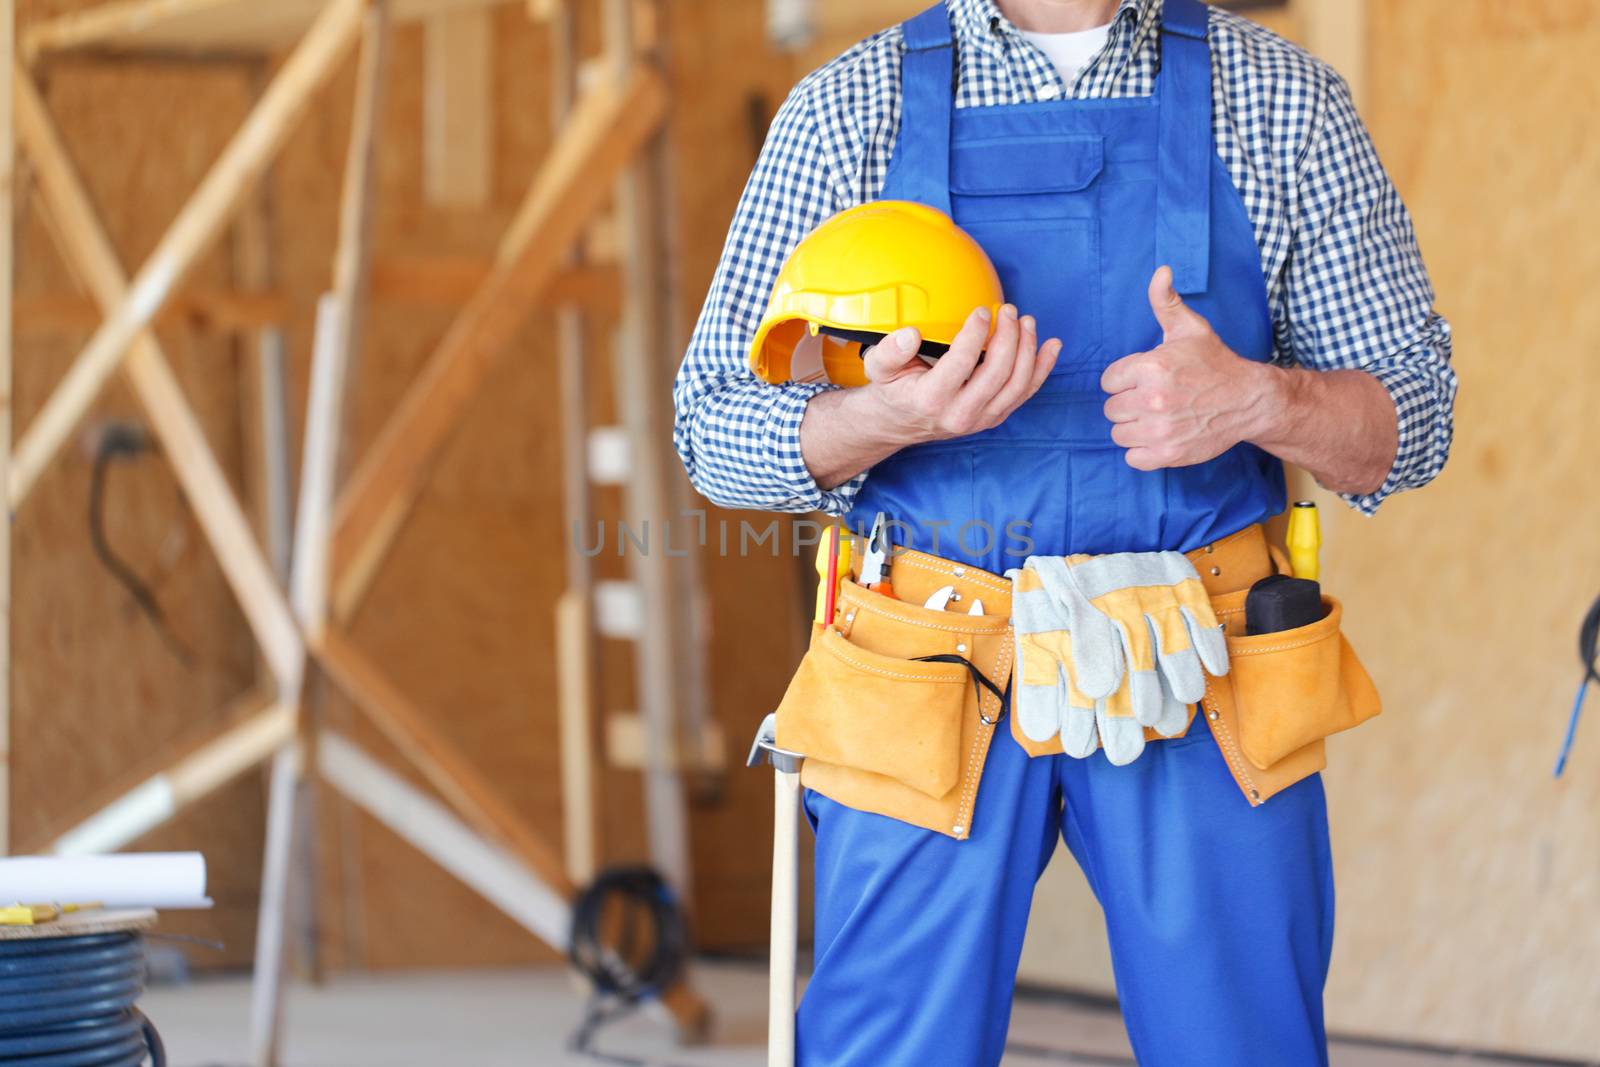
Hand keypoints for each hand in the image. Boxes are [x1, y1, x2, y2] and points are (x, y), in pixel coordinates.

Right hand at [861, 304, 1061, 445]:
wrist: (901, 423)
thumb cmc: (894, 389)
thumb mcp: (879, 368)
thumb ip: (889, 350)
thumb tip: (911, 334)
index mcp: (931, 400)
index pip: (961, 363)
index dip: (976, 333)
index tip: (982, 311)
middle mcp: (960, 414)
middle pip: (997, 373)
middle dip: (1009, 337)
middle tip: (1009, 311)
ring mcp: (982, 419)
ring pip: (1017, 384)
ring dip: (1028, 349)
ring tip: (1027, 321)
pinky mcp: (996, 417)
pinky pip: (1026, 393)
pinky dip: (1042, 368)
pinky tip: (1052, 346)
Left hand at [1101, 267, 1282, 470]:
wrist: (1250, 400)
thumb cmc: (1215, 363)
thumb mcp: (1190, 328)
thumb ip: (1165, 301)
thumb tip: (1160, 271)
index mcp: (1152, 367)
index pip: (1109, 381)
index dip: (1125, 379)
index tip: (1146, 379)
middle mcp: (1153, 400)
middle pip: (1111, 408)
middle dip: (1128, 403)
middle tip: (1153, 399)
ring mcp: (1160, 430)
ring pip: (1119, 433)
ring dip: (1133, 427)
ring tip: (1157, 416)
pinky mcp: (1168, 454)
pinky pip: (1132, 457)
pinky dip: (1142, 451)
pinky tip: (1159, 435)